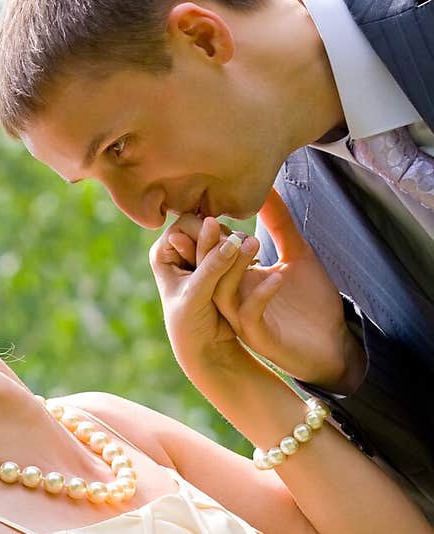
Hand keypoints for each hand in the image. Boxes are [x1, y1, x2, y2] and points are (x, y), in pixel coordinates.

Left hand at [149, 215, 256, 380]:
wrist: (205, 346)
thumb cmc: (191, 325)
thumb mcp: (197, 295)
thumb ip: (212, 267)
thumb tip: (232, 240)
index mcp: (162, 253)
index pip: (186, 224)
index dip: (206, 234)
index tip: (220, 252)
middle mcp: (178, 249)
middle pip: (205, 225)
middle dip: (223, 239)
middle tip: (238, 252)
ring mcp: (199, 255)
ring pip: (222, 234)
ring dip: (237, 244)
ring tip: (250, 256)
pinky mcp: (218, 263)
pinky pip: (233, 247)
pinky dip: (243, 252)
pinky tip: (252, 263)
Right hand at [167, 193, 365, 391]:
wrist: (332, 343)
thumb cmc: (312, 302)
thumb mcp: (297, 253)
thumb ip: (279, 223)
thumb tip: (267, 187)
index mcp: (237, 280)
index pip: (209, 256)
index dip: (204, 234)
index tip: (206, 206)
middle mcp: (234, 301)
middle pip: (206, 274)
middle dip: (206, 249)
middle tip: (210, 220)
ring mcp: (245, 321)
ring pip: (222, 295)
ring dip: (233, 269)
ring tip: (253, 242)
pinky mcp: (261, 339)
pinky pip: (251, 315)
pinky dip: (262, 294)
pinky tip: (280, 275)